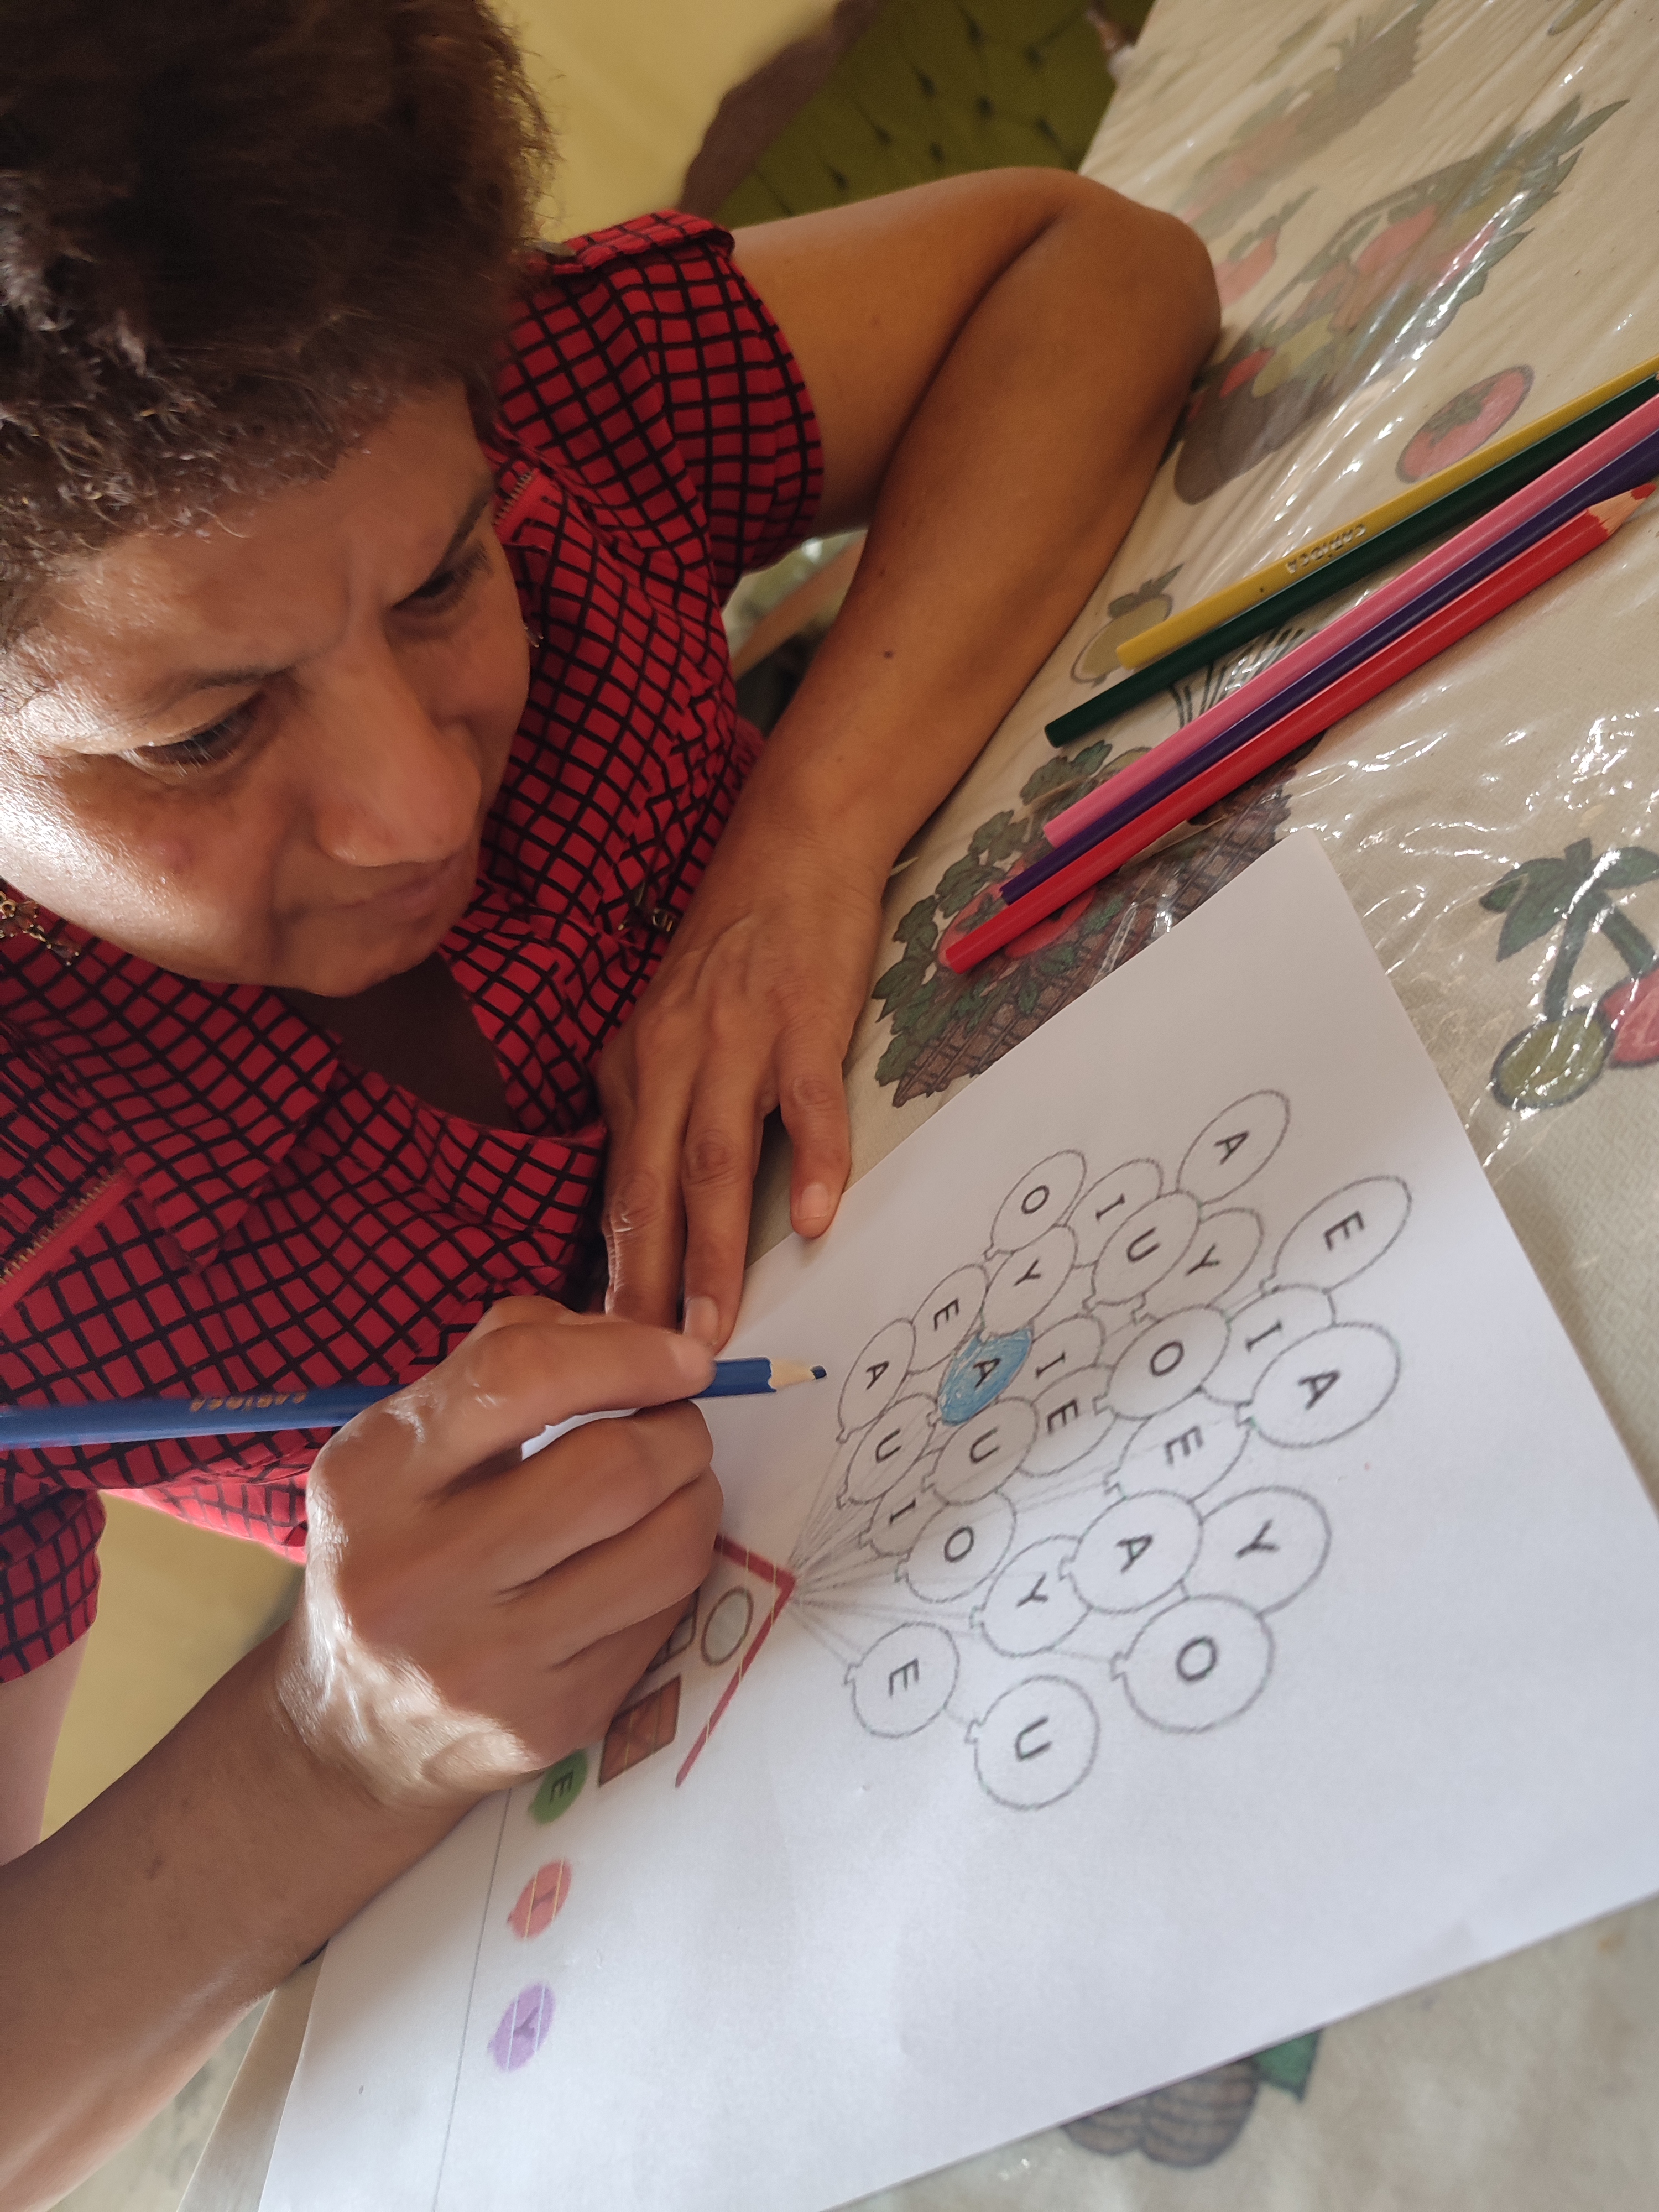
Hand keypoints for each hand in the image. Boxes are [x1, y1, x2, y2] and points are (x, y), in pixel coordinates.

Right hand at [273, 1299, 720, 1807]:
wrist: (351, 1734)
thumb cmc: (395, 1554)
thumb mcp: (403, 1448)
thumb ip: (504, 1359)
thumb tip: (635, 1335)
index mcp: (372, 1480)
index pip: (519, 1376)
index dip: (628, 1352)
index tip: (685, 1357)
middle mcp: (416, 1574)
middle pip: (614, 1468)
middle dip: (678, 1432)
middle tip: (675, 1428)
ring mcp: (485, 1661)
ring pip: (666, 1548)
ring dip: (698, 1498)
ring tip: (672, 1488)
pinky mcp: (550, 1720)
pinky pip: (666, 1618)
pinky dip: (675, 1572)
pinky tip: (641, 1562)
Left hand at [596, 818, 883, 1345]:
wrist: (792, 848)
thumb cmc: (736, 948)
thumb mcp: (671, 1029)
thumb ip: (658, 1111)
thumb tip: (650, 1209)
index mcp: (635, 1070)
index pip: (619, 1190)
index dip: (614, 1274)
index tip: (608, 1353)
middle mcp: (672, 1059)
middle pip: (651, 1190)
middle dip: (646, 1288)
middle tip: (644, 1368)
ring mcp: (737, 1041)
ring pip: (714, 1162)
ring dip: (713, 1252)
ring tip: (714, 1329)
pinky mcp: (803, 1022)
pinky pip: (804, 1104)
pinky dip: (810, 1161)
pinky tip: (815, 1219)